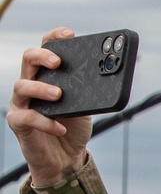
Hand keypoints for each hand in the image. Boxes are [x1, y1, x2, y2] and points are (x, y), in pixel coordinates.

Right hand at [7, 27, 91, 187]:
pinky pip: (27, 117)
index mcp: (47, 75)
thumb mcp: (87, 107)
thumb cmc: (74, 129)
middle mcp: (31, 84)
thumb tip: (109, 75)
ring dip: (41, 88)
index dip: (54, 37)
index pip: (46, 47)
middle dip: (43, 56)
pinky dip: (45, 122)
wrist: (67, 160)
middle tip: (58, 63)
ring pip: (22, 85)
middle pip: (28, 59)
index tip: (69, 33)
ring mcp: (22, 102)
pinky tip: (60, 128)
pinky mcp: (19, 123)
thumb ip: (90, 91)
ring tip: (59, 95)